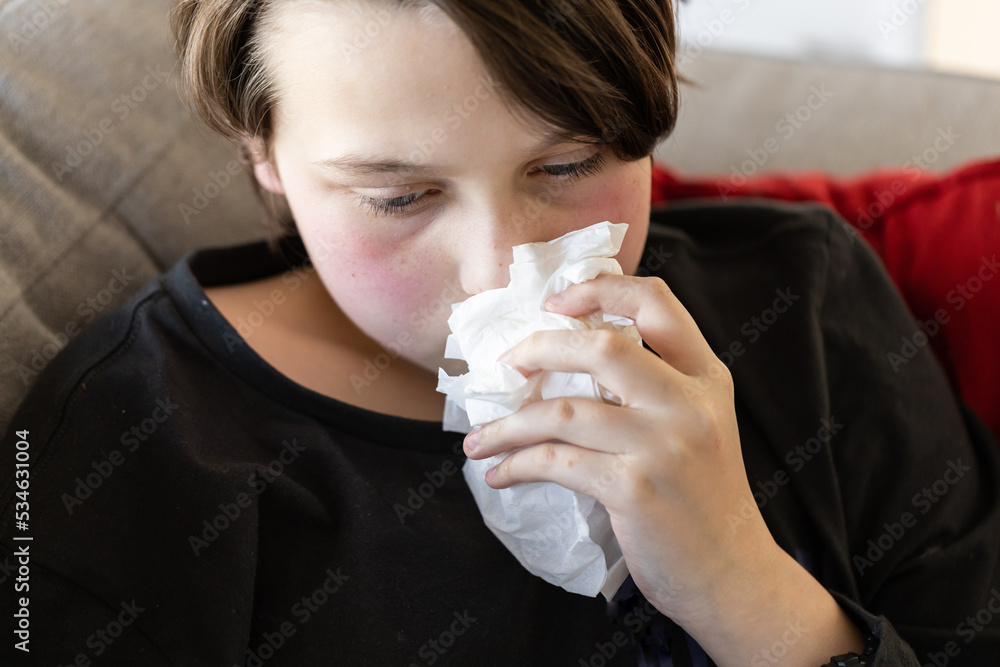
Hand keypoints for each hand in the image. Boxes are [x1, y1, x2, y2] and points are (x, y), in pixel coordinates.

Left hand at [463, 274, 864, 662]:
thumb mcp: (699, 426)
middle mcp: (689, 403)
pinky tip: (499, 473)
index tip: (555, 299)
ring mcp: (663, 446)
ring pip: (563, 412)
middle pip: (602, 347)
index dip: (601, 287)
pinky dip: (516, 464)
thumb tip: (573, 355)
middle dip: (539, 348)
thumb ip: (657, 387)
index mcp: (706, 378)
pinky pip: (556, 462)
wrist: (733, 575)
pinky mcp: (635, 489)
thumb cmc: (704, 499)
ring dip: (507, 424)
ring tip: (479, 439)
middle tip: (507, 364)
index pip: (657, 303)